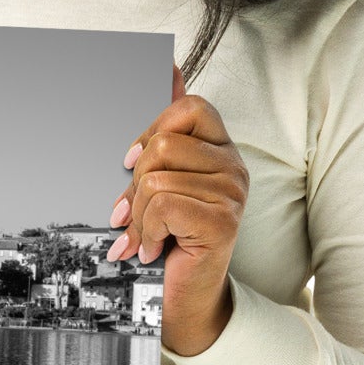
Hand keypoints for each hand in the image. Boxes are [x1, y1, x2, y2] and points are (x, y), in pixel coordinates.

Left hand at [107, 62, 247, 356]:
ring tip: (143, 236)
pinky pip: (163, 205)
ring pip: (157, 178)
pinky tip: (151, 248)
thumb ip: (164, 130)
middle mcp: (233, 165)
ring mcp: (232, 193)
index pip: (189, 106)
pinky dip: (145, 231)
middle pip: (165, 144)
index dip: (152, 129)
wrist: (181, 297)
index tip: (129, 163)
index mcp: (219, 149)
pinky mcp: (223, 220)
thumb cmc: (167, 238)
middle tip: (130, 213)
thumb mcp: (159, 181)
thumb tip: (168, 66)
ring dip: (138, 215)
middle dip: (134, 183)